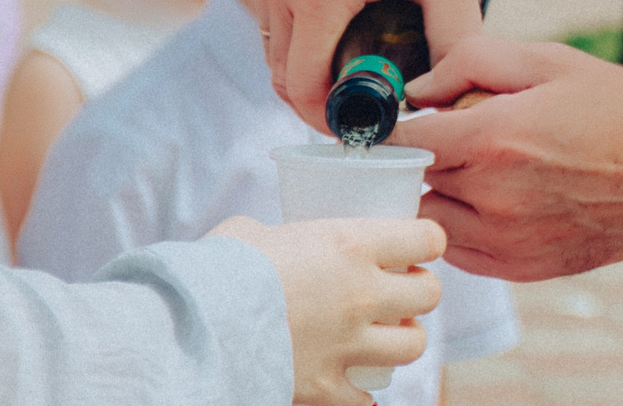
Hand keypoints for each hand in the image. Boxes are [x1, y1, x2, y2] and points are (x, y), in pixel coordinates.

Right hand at [211, 215, 442, 405]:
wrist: (192, 327)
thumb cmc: (217, 270)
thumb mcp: (250, 233)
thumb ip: (275, 235)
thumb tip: (264, 240)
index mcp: (351, 244)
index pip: (428, 239)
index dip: (427, 242)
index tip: (415, 247)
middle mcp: (362, 294)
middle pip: (430, 295)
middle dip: (419, 293)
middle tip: (400, 292)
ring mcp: (348, 343)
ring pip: (412, 347)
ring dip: (403, 341)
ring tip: (385, 336)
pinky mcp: (325, 386)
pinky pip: (365, 400)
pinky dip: (362, 396)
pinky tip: (351, 386)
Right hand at [241, 0, 482, 127]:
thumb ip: (457, 42)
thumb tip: (450, 104)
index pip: (305, 87)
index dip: (334, 119)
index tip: (370, 126)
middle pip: (282, 76)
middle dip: (322, 101)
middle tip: (370, 108)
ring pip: (272, 50)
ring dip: (307, 70)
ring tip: (359, 71)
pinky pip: (268, 19)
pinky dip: (296, 39)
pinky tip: (338, 35)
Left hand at [395, 35, 622, 280]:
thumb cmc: (622, 111)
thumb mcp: (551, 61)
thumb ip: (473, 62)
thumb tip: (418, 88)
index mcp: (495, 139)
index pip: (403, 139)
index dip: (399, 124)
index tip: (411, 117)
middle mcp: (493, 198)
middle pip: (417, 178)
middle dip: (432, 153)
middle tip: (469, 133)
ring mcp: (507, 241)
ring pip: (433, 219)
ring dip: (445, 192)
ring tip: (488, 167)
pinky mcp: (521, 269)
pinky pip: (461, 249)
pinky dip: (466, 224)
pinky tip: (504, 198)